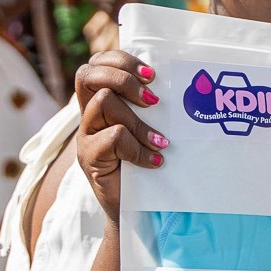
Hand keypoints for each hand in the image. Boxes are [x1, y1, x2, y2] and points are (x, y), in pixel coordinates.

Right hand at [72, 49, 164, 222]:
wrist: (135, 210)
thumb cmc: (148, 165)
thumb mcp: (150, 130)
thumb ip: (152, 108)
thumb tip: (185, 84)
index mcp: (101, 102)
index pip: (97, 64)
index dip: (121, 61)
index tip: (152, 75)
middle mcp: (88, 115)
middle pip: (89, 75)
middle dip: (124, 80)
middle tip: (153, 100)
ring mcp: (85, 136)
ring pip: (105, 102)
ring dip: (138, 121)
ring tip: (160, 141)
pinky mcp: (88, 158)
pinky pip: (114, 137)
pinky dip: (139, 148)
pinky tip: (155, 161)